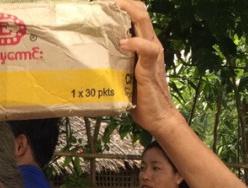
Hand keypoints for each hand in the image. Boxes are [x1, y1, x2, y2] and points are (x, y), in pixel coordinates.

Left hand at [114, 0, 184, 136]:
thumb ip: (114, 61)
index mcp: (143, 44)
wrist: (158, 116)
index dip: (122, 5)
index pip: (136, 14)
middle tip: (102, 3)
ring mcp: (152, 53)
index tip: (101, 4)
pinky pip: (148, 49)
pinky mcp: (151, 67)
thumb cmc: (139, 98)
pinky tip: (122, 43)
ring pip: (144, 22)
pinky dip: (134, 43)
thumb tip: (90, 57)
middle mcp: (150, 43)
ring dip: (127, 12)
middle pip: (140, 11)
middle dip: (122, 3)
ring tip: (111, 8)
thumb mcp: (122, 74)